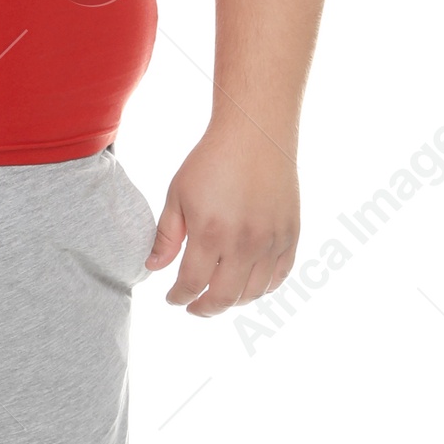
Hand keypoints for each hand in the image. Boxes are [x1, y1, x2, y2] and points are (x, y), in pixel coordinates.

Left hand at [146, 121, 298, 316]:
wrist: (256, 134)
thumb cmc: (212, 161)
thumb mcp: (178, 195)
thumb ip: (166, 236)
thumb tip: (152, 268)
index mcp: (210, 233)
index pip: (192, 285)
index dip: (178, 298)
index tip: (172, 298)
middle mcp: (244, 243)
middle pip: (223, 298)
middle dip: (204, 309)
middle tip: (193, 307)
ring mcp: (271, 242)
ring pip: (252, 293)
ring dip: (232, 302)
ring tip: (218, 296)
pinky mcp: (290, 235)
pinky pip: (278, 277)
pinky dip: (261, 289)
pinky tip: (247, 285)